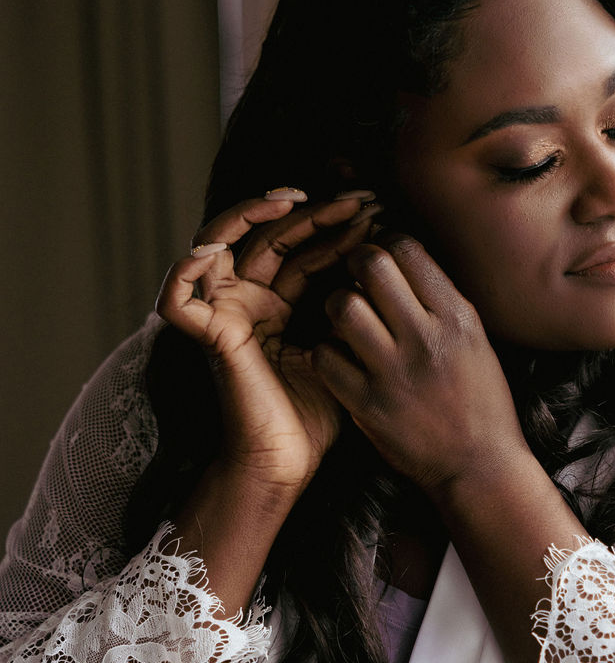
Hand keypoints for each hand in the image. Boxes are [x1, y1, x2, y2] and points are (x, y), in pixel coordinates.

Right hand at [156, 190, 380, 493]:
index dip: (334, 225)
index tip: (375, 210)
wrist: (289, 463)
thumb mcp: (343, 347)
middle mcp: (248, 301)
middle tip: (354, 198)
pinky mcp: (207, 337)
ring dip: (248, 217)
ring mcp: (224, 315)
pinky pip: (177, 298)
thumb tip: (389, 264)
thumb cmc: (317, 416)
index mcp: (279, 303)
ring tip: (290, 201)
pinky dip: (184, 270)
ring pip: (219, 245)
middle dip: (310, 212)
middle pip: (268, 237)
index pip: (302, 248)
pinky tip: (212, 250)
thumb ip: (352, 309)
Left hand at [311, 234, 530, 497]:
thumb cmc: (480, 401)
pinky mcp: (369, 406)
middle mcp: (427, 339)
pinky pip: (324, 357)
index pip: (406, 248)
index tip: (382, 261)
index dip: (384, 244)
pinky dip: (324, 353)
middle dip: (353, 264)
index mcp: (457, 317)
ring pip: (341, 306)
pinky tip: (338, 359)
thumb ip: (440, 300)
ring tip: (345, 321)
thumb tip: (400, 257)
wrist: (480, 467)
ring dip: (335, 306)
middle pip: (370, 265)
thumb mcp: (475, 340)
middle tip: (354, 280)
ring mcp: (395, 373)